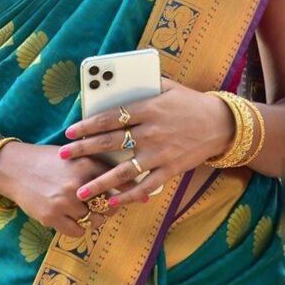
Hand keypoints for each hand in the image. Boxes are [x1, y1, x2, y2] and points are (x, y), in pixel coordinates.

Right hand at [0, 141, 129, 236]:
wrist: (15, 168)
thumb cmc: (49, 160)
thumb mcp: (75, 155)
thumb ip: (98, 164)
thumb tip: (129, 175)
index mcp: (85, 163)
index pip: (118, 180)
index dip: (133, 191)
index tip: (145, 196)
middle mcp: (77, 184)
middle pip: (109, 204)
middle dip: (113, 207)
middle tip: (111, 205)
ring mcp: (64, 202)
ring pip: (94, 219)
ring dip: (96, 218)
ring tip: (92, 211)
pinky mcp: (51, 217)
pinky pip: (77, 231)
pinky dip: (80, 227)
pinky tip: (76, 217)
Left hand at [58, 78, 234, 206]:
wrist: (220, 123)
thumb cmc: (190, 102)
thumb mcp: (167, 86)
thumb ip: (144, 84)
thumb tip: (117, 81)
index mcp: (148, 108)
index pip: (111, 117)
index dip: (88, 125)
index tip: (70, 131)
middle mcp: (151, 131)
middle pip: (111, 142)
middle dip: (84, 150)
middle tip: (64, 156)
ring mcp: (160, 153)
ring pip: (124, 170)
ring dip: (100, 182)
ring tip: (80, 191)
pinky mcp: (170, 169)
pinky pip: (146, 185)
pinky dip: (129, 196)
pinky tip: (112, 203)